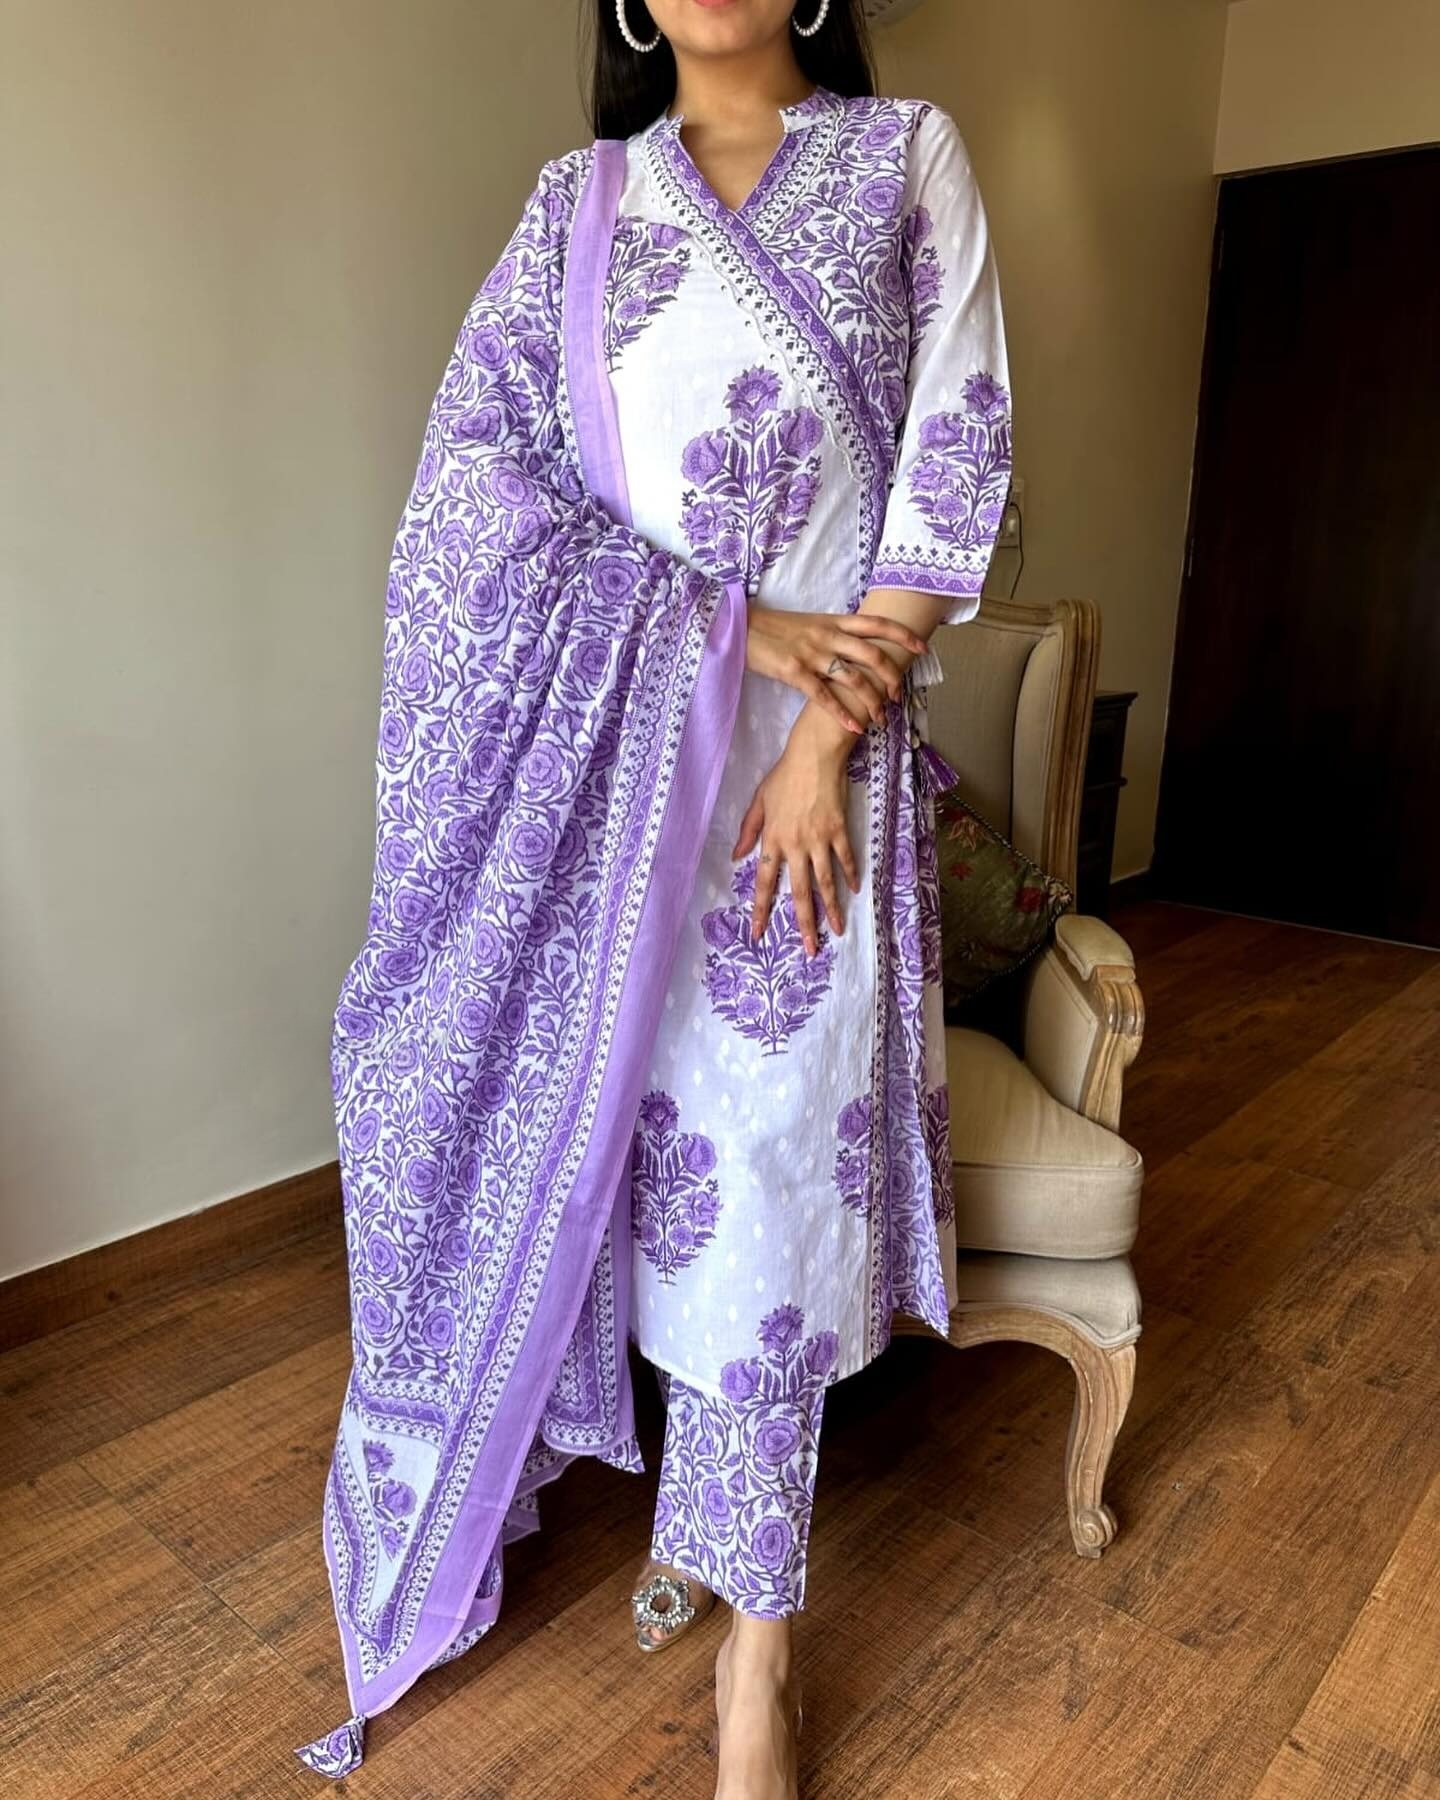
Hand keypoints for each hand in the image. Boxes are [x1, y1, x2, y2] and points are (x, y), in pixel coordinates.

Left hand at [732, 714, 858, 956]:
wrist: (814, 755)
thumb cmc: (784, 776)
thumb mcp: (759, 802)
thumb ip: (748, 831)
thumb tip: (737, 857)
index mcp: (773, 840)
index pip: (766, 882)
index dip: (762, 910)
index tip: (759, 934)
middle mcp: (796, 845)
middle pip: (801, 892)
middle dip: (805, 924)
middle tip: (810, 949)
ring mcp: (820, 839)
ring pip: (826, 882)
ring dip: (833, 909)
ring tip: (838, 931)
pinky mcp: (839, 830)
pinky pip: (845, 858)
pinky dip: (850, 875)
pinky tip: (854, 890)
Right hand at [746, 605, 929, 733]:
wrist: (740, 628)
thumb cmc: (774, 628)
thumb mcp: (810, 624)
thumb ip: (834, 633)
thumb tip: (857, 647)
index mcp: (833, 621)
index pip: (877, 624)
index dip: (902, 635)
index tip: (922, 648)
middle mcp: (827, 635)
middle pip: (872, 655)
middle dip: (891, 677)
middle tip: (897, 695)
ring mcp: (812, 653)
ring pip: (853, 679)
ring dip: (871, 701)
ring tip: (879, 718)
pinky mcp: (794, 672)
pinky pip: (824, 696)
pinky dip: (843, 713)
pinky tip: (854, 727)